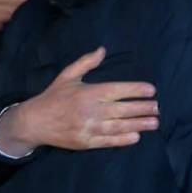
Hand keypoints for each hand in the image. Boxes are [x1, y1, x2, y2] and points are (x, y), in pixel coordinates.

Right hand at [0, 47, 158, 154]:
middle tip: (157, 107)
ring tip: (154, 123)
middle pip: (122, 109)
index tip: (152, 90)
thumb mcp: (67, 75)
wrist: (34, 122)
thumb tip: (102, 50)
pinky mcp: (85, 142)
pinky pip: (108, 141)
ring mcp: (89, 127)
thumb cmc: (54, 97)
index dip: (136, 90)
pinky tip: (136, 137)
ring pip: (119, 126)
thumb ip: (86, 62)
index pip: (117, 90)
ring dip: (138, 124)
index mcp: (89, 92)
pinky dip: (123, 139)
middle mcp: (91, 110)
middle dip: (142, 108)